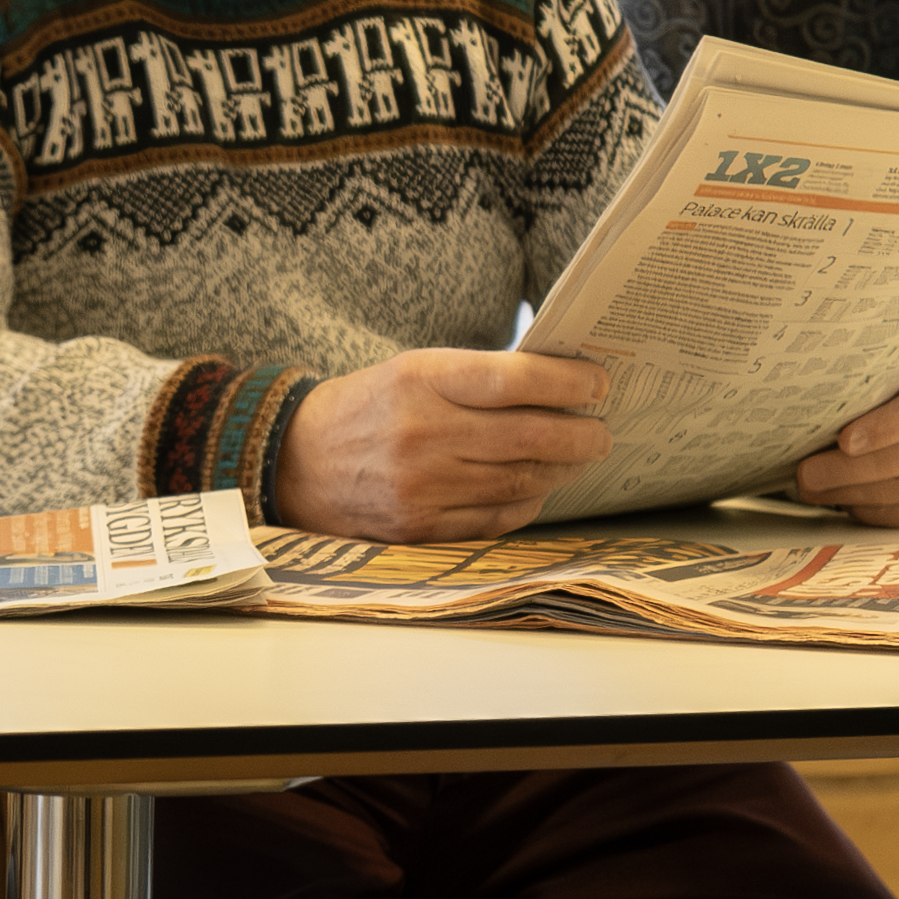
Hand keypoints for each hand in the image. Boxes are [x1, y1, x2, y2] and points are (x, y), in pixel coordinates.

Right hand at [267, 349, 609, 542]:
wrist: (295, 461)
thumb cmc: (367, 406)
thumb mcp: (413, 369)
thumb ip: (477, 377)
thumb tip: (558, 385)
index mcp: (421, 380)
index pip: (514, 379)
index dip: (568, 382)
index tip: (599, 383)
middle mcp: (423, 433)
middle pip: (529, 436)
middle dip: (581, 434)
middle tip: (603, 430)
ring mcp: (422, 487)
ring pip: (520, 481)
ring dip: (562, 469)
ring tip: (579, 456)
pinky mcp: (420, 529)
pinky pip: (496, 519)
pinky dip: (528, 502)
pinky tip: (539, 486)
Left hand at [791, 351, 898, 528]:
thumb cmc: (897, 386)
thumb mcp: (890, 370)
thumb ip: (869, 382)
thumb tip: (813, 409)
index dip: (890, 424)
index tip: (844, 440)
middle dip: (857, 468)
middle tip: (809, 474)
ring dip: (859, 492)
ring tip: (816, 489)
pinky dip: (879, 513)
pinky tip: (849, 503)